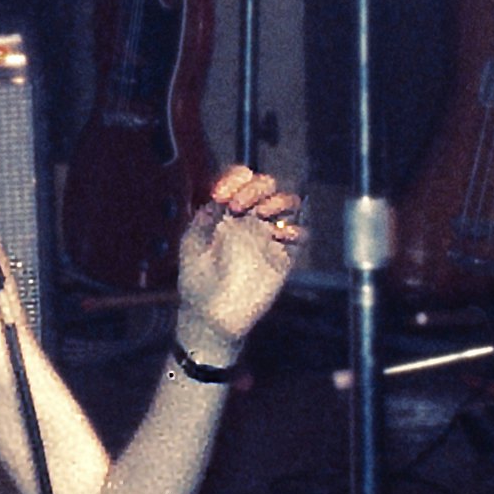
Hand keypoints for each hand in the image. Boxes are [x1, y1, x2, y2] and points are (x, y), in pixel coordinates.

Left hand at [169, 166, 305, 357]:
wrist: (210, 315)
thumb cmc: (196, 281)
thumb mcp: (192, 241)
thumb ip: (205, 215)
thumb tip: (219, 195)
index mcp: (227, 212)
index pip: (240, 180)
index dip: (235, 178)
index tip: (222, 194)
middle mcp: (250, 219)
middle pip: (267, 185)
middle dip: (256, 186)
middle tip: (238, 206)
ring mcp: (267, 237)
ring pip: (288, 203)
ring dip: (278, 200)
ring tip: (262, 213)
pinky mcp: (283, 257)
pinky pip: (301, 235)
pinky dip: (295, 229)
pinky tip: (277, 236)